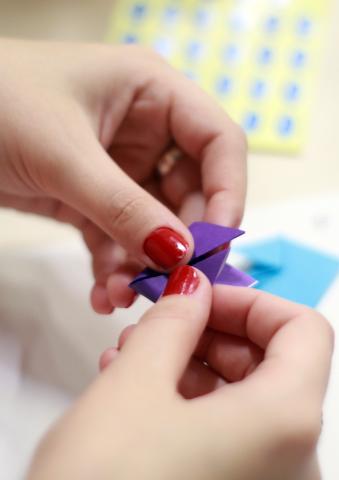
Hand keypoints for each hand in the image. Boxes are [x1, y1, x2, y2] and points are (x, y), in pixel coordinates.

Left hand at [0, 39, 245, 311]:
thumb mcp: (64, 156)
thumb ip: (124, 207)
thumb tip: (179, 257)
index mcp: (152, 92)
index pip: (218, 142)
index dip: (228, 193)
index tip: (215, 246)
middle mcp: (145, 129)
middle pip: (190, 193)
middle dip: (178, 242)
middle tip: (166, 285)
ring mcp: (120, 167)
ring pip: (153, 224)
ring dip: (142, 264)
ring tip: (120, 296)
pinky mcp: (93, 197)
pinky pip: (118, 238)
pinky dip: (114, 268)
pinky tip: (102, 294)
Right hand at [28, 267, 332, 479]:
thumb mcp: (134, 384)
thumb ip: (172, 322)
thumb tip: (192, 287)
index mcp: (286, 422)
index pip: (303, 328)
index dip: (248, 301)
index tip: (198, 298)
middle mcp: (292, 460)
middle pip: (270, 362)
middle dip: (208, 333)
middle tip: (155, 324)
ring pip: (241, 397)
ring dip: (189, 365)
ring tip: (131, 356)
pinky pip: (225, 432)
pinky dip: (187, 402)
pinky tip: (136, 394)